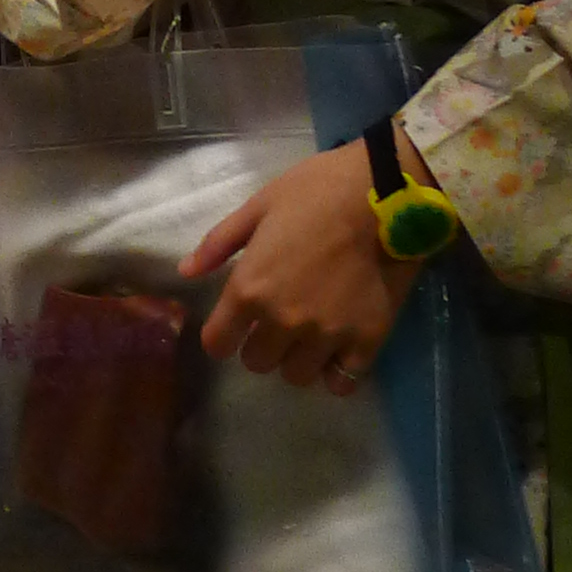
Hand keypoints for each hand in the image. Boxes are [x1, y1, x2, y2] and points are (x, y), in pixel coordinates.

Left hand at [184, 139, 414, 395]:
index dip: (222, 336)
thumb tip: (186, 272)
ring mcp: (327, 335)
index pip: (217, 343)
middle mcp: (283, 321)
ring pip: (297, 376)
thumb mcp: (259, 206)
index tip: (234, 327)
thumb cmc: (316, 191)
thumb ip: (219, 243)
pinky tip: (340, 352)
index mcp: (250, 289)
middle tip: (276, 323)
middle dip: (261, 345)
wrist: (384, 193)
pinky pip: (343, 380)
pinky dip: (337, 372)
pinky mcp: (366, 340)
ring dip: (297, 360)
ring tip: (309, 337)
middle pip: (257, 362)